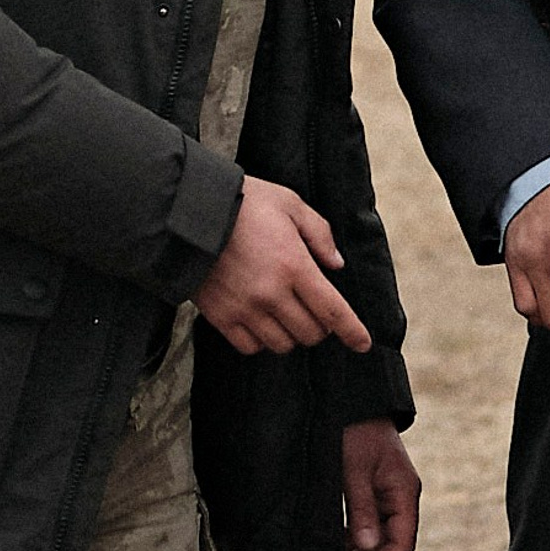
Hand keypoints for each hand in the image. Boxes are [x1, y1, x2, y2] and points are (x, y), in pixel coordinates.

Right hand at [196, 176, 373, 357]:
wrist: (187, 213)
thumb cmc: (243, 203)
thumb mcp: (289, 204)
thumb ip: (319, 233)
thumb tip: (336, 265)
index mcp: (294, 265)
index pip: (333, 311)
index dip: (352, 332)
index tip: (362, 344)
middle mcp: (272, 293)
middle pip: (311, 333)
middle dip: (320, 326)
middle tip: (313, 310)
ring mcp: (245, 308)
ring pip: (283, 344)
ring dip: (292, 335)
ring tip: (286, 315)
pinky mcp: (220, 317)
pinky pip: (250, 347)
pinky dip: (261, 341)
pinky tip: (261, 323)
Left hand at [342, 419, 421, 550]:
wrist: (352, 402)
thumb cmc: (355, 431)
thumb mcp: (354, 470)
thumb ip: (361, 509)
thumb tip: (366, 546)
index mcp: (404, 492)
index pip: (402, 543)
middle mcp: (401, 496)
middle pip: (393, 543)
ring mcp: (389, 494)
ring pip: (381, 536)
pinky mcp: (375, 491)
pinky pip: (371, 523)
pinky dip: (357, 538)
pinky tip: (340, 546)